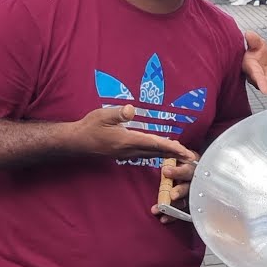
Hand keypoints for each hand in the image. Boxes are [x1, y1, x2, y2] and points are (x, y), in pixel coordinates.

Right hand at [70, 105, 196, 160]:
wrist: (76, 142)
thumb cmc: (89, 127)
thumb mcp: (103, 116)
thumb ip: (119, 113)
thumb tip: (132, 109)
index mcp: (127, 140)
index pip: (154, 144)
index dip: (171, 147)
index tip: (184, 152)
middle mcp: (129, 150)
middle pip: (157, 152)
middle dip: (175, 154)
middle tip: (191, 157)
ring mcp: (126, 153)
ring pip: (152, 154)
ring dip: (167, 154)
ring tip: (181, 155)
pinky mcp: (123, 153)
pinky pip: (145, 154)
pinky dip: (157, 153)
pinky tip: (162, 152)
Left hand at [152, 155, 198, 223]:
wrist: (193, 173)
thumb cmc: (185, 161)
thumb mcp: (182, 154)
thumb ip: (177, 151)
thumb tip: (173, 143)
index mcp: (195, 167)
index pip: (189, 169)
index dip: (178, 171)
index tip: (166, 171)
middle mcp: (196, 182)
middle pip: (190, 187)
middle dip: (180, 190)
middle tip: (172, 194)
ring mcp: (193, 195)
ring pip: (186, 201)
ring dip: (174, 206)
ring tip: (162, 210)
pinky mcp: (190, 205)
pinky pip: (183, 212)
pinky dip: (173, 216)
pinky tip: (164, 219)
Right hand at [243, 30, 266, 103]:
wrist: (263, 56)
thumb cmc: (257, 49)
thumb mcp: (257, 43)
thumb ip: (253, 40)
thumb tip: (248, 33)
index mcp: (251, 67)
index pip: (256, 76)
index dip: (260, 83)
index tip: (265, 90)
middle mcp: (257, 76)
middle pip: (266, 85)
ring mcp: (266, 81)